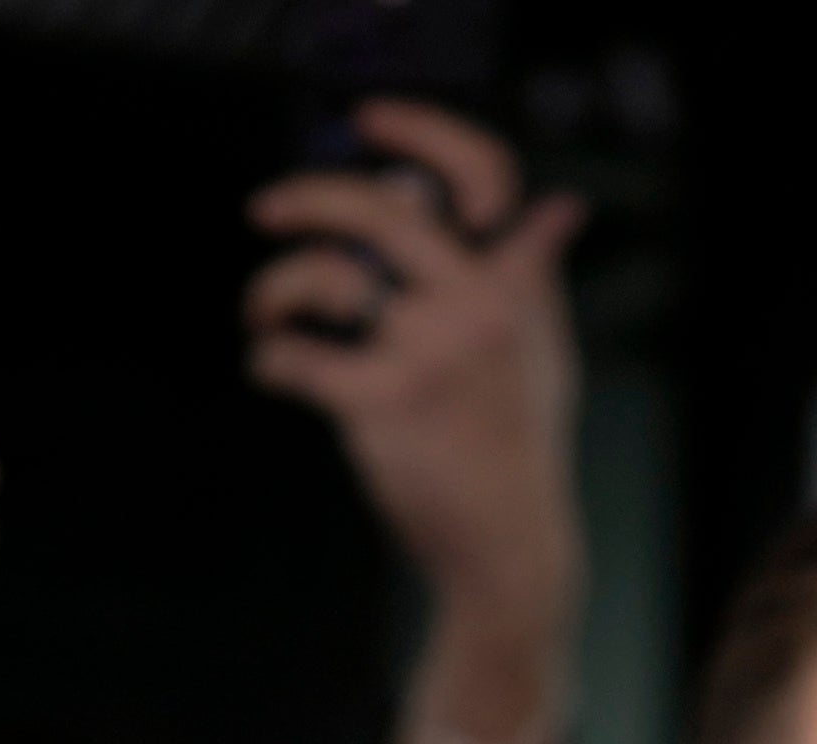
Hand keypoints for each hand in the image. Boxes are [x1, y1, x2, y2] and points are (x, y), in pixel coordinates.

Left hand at [249, 103, 584, 743]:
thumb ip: (532, 278)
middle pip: (379, 206)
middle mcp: (477, 302)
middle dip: (308, 196)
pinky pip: (297, 357)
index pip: (482, 173)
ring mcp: (428, 350)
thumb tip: (554, 210)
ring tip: (263, 314)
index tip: (368, 121)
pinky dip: (269, 359)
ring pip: (325, 278)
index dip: (422, 130)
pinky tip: (271, 368)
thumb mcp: (544, 351)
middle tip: (265, 211)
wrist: (509, 549)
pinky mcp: (381, 402)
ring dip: (274, 291)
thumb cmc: (519, 448)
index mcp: (514, 280)